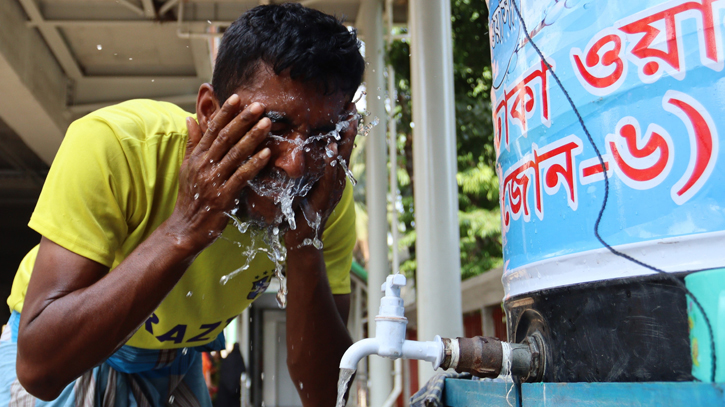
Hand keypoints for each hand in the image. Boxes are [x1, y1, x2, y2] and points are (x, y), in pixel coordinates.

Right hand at [167, 95, 271, 251]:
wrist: (186, 228)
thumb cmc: (190, 197)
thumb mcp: (187, 168)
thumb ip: (192, 143)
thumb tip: (189, 118)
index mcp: (196, 157)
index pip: (211, 130)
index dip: (224, 113)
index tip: (237, 98)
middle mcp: (203, 166)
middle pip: (224, 138)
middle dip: (242, 120)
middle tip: (258, 105)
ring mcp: (213, 181)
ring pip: (235, 154)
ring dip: (252, 137)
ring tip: (267, 123)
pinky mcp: (224, 197)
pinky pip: (241, 177)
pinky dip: (254, 164)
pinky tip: (266, 153)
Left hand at [285, 103, 357, 248]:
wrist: (299, 241)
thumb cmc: (297, 212)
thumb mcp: (300, 185)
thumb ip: (303, 169)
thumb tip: (295, 148)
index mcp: (329, 177)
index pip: (338, 148)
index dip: (344, 130)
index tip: (348, 109)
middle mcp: (335, 183)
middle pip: (345, 152)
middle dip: (349, 131)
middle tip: (353, 109)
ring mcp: (332, 192)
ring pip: (340, 163)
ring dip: (345, 143)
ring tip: (347, 124)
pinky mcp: (324, 201)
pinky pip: (328, 179)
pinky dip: (331, 164)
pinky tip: (332, 150)